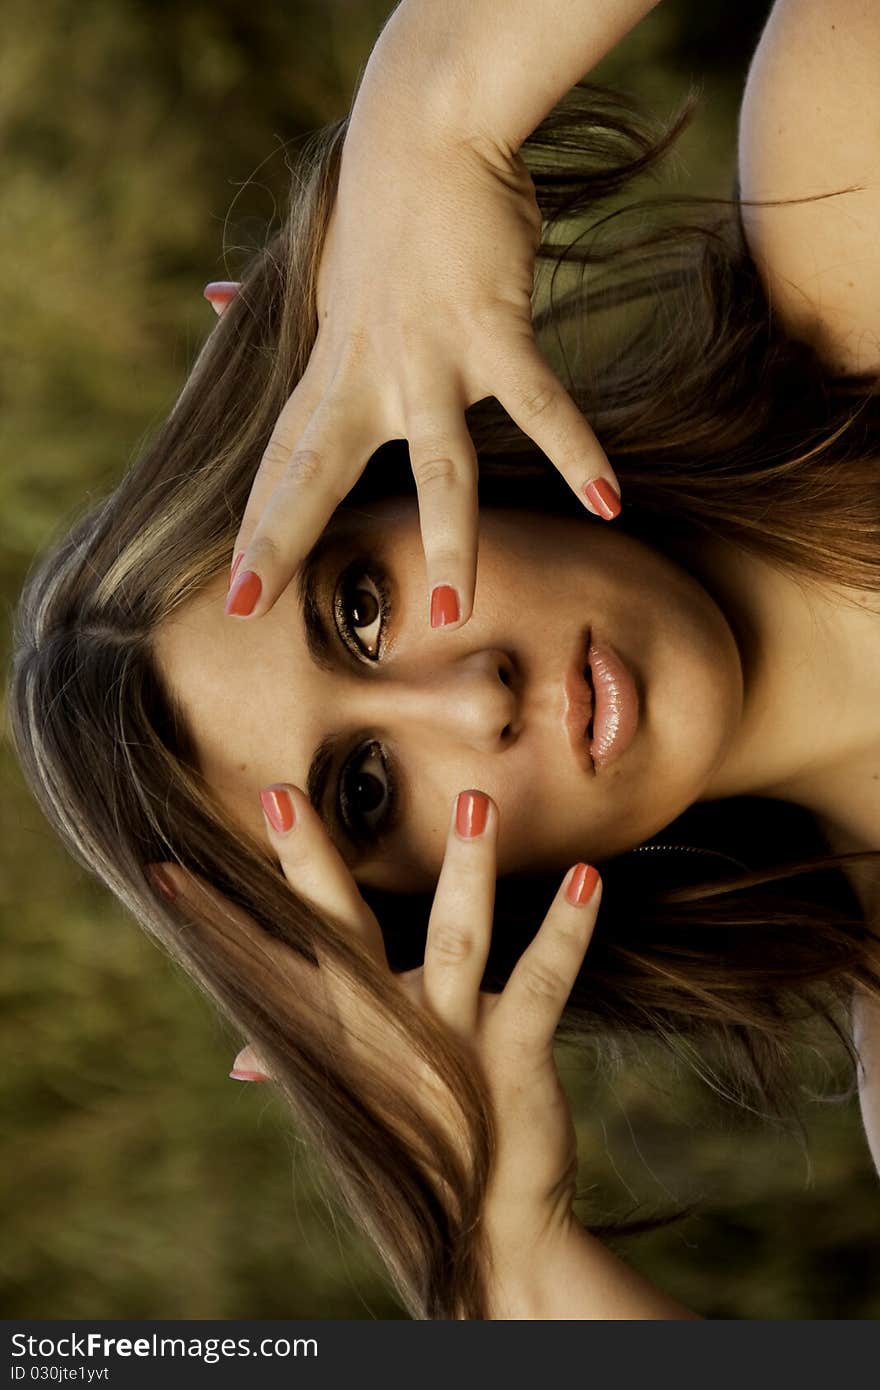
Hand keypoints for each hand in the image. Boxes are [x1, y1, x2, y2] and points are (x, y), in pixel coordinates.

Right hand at [150, 785, 601, 1270]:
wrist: (492, 1238)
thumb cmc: (414, 1153)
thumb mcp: (352, 1105)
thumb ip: (298, 1066)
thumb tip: (236, 1061)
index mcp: (343, 1037)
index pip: (272, 965)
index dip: (220, 922)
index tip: (168, 873)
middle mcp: (386, 1035)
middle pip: (339, 938)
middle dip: (309, 867)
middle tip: (281, 797)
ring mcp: (450, 1044)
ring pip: (453, 943)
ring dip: (466, 870)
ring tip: (476, 802)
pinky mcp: (512, 1056)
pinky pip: (541, 982)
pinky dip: (567, 930)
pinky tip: (589, 879)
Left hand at [223, 114, 621, 629]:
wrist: (429, 129)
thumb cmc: (382, 204)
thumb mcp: (319, 264)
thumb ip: (273, 299)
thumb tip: (211, 294)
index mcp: (331, 371)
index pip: (283, 463)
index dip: (259, 526)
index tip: (237, 591)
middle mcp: (368, 375)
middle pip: (316, 471)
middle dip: (282, 538)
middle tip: (247, 607)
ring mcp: (429, 356)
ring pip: (441, 464)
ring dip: (450, 539)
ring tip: (449, 612)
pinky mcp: (491, 329)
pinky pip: (538, 402)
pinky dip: (576, 451)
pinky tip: (606, 502)